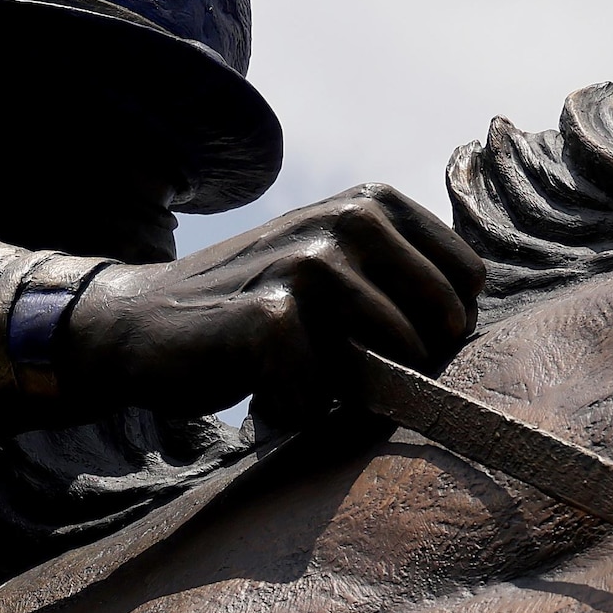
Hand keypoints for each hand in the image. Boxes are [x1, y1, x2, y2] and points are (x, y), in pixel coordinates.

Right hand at [55, 183, 483, 406]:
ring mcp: (310, 261)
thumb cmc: (253, 314)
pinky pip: (327, 391)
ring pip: (393, 356)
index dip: (441, 332)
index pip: (469, 279)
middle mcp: (349, 218)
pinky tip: (262, 391)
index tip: (388, 349)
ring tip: (299, 376)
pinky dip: (297, 409)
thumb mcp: (336, 275)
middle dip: (404, 367)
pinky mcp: (272, 315)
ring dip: (348, 391)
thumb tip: (471, 335)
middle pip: (443, 323)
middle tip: (339, 373)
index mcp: (374, 202)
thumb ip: (399, 283)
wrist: (141, 324)